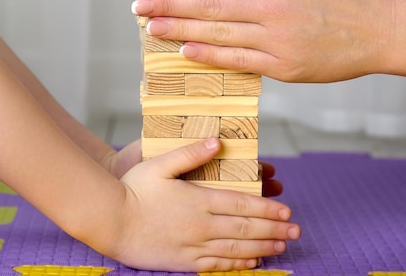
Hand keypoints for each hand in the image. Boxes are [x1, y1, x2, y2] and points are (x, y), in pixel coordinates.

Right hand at [98, 137, 300, 271]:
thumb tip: (218, 142)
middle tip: (296, 230)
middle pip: (246, 228)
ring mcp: (193, 245)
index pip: (242, 204)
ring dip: (263, 247)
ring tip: (283, 246)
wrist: (109, 221)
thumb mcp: (160, 164)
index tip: (287, 210)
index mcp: (199, 200)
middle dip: (274, 229)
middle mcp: (202, 225)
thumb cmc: (133, 189)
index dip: (267, 208)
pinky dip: (239, 265)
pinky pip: (218, 265)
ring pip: (237, 249)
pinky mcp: (184, 261)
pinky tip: (253, 263)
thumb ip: (190, 154)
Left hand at [132, 0, 394, 82]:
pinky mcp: (284, 68)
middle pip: (211, 5)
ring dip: (180, 30)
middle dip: (169, 6)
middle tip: (137, 7)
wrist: (387, 32)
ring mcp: (278, 40)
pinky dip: (210, 56)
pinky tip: (185, 51)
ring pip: (219, 33)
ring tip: (150, 28)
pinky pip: (239, 61)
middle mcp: (275, 8)